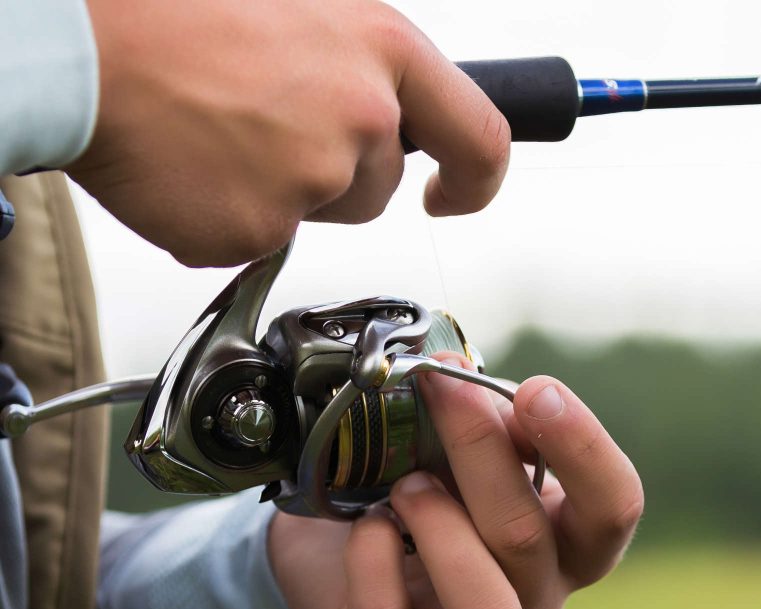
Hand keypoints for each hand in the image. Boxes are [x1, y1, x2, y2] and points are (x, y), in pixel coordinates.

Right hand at [69, 0, 509, 265]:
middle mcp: (360, 118)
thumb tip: (383, 113)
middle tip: (266, 131)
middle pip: (375, 188)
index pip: (479, 136)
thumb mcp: (303, 13)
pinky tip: (195, 169)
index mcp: (381, 51)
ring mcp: (310, 180)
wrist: (88, 44)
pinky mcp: (258, 229)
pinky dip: (228, 216)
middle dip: (334, 178)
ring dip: (280, 194)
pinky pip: (258, 240)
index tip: (451, 196)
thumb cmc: (181, 13)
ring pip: (316, 216)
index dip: (474, 179)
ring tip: (221, 137)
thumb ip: (356, 67)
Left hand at [268, 354, 643, 608]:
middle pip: (527, 539)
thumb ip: (494, 420)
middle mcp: (533, 601)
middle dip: (478, 449)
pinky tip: (367, 525)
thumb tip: (488, 392)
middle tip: (439, 388)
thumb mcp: (467, 440)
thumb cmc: (425, 476)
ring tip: (407, 488)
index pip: (615, 507)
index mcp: (566, 542)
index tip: (535, 389)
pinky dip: (370, 555)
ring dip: (439, 528)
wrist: (342, 532)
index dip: (582, 447)